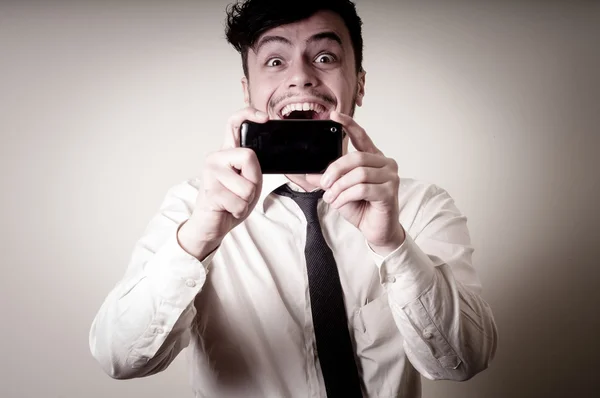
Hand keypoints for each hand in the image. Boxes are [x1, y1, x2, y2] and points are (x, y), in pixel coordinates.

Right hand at [177, 107, 267, 259]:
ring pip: (247, 186)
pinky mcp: (210, 191)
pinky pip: (239, 202)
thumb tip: (252, 157)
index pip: (234, 123)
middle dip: (254, 180)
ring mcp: (210, 173)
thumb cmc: (230, 203)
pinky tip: (228, 209)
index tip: (265, 118)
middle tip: (242, 191)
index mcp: (227, 153)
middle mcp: (216, 158)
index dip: (249, 115)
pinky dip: (239, 211)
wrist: (210, 225)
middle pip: (250, 157)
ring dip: (246, 200)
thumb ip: (252, 168)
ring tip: (233, 201)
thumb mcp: (249, 182)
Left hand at [308, 111, 404, 255]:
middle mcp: (385, 163)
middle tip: (324, 183)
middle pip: (356, 157)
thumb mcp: (339, 191)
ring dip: (339, 186)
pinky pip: (362, 188)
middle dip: (335, 170)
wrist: (376, 231)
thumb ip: (327, 179)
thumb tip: (307, 172)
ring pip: (359, 173)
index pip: (361, 136)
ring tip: (332, 197)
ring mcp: (390, 177)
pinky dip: (346, 196)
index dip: (348, 125)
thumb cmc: (362, 208)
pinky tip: (340, 203)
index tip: (334, 115)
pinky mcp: (390, 191)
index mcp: (373, 158)